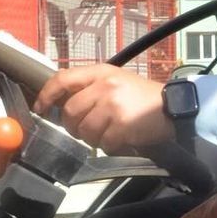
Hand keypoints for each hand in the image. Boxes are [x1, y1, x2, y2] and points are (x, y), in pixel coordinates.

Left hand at [32, 63, 172, 152]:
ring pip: (84, 130)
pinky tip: (122, 139)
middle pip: (70, 111)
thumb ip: (92, 87)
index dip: (46, 95)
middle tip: (87, 129)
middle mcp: (105, 86)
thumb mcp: (118, 80)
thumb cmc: (144, 96)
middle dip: (74, 125)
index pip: (62, 79)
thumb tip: (62, 104)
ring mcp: (113, 105)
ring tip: (108, 134)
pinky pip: (103, 142)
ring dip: (93, 138)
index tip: (41, 108)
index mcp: (102, 72)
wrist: (175, 106)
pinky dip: (110, 146)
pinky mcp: (122, 125)